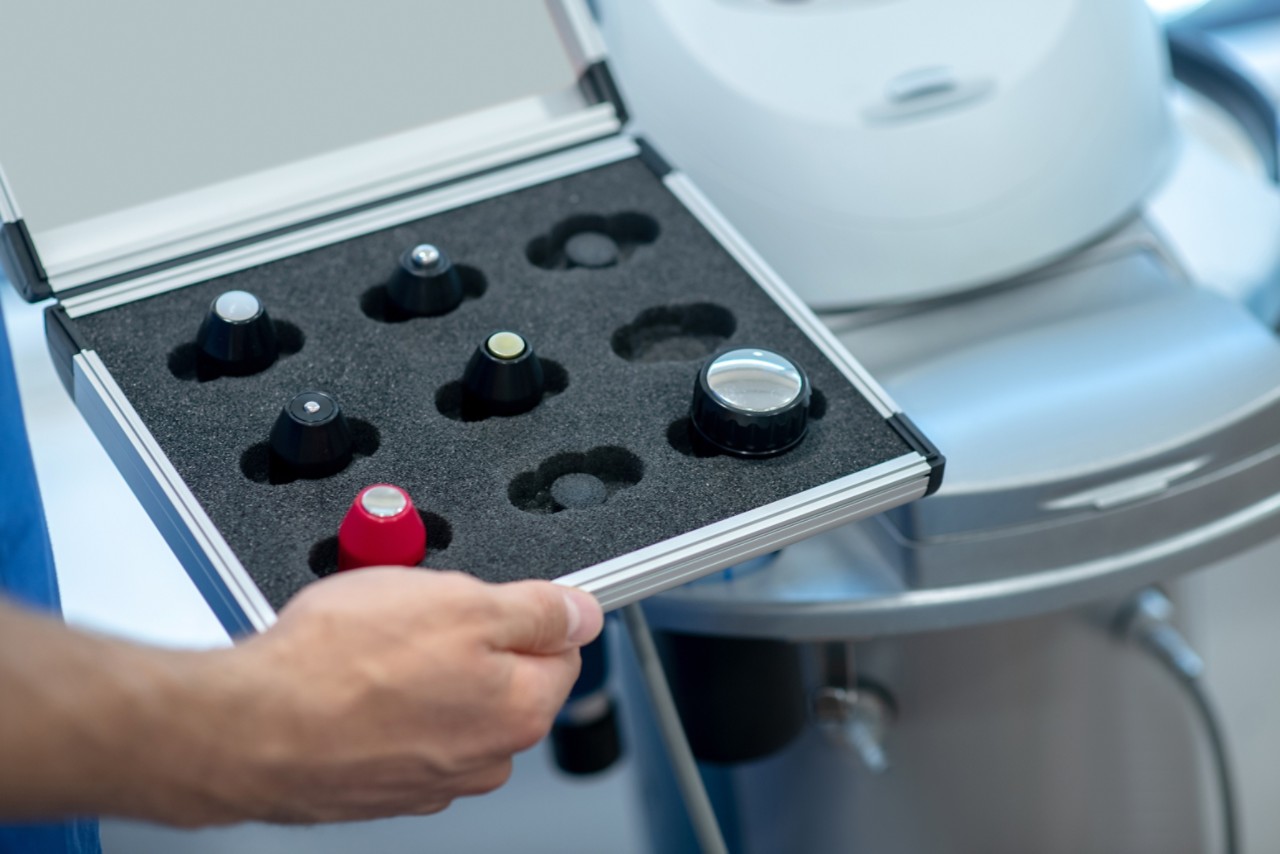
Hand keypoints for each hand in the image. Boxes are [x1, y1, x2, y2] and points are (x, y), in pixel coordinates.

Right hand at [0, 570, 601, 825]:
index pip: (561, 649)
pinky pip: (399, 725)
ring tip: (369, 643)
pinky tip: (345, 678)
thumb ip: (538, 609)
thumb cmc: (341, 667)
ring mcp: (430, 778)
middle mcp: (484, 757)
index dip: (525, 609)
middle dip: (468, 636)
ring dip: (420, 667)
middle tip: (414, 611)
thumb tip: (582, 612)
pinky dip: (382, 700)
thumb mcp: (462, 603)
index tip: (488, 594)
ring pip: (447, 699)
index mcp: (519, 711)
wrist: (245, 730)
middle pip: (503, 676)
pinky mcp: (379, 784)